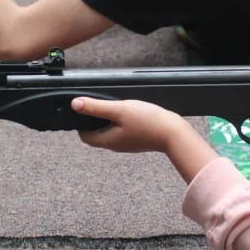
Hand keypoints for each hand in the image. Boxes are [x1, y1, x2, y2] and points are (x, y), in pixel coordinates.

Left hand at [71, 97, 192, 153]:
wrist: (174, 133)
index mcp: (107, 140)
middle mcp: (115, 145)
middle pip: (97, 134)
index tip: (85, 109)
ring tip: (115, 107)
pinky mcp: (137, 140)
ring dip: (109, 121)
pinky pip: (123, 132)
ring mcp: (127, 144)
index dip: (81, 123)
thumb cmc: (148, 122)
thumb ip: (96, 107)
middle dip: (95, 120)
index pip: (85, 136)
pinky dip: (121, 123)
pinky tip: (130, 114)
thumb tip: (75, 104)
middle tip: (99, 105)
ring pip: (111, 133)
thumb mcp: (119, 110)